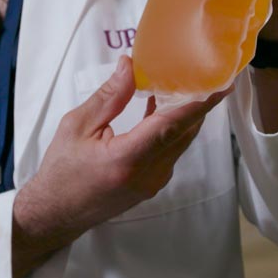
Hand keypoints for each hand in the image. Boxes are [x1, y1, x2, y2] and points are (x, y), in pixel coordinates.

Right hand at [12, 56, 227, 277]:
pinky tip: (164, 108)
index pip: (171, 126)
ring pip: (180, 143)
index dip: (198, 104)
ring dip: (186, 115)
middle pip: (183, 133)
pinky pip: (171, 152)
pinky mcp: (152, 184)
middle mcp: (147, 174)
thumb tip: (130, 65)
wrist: (56, 212)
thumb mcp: (77, 126)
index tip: (220, 86)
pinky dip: (173, 129)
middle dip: (199, 104)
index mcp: (126, 159)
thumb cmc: (62, 169)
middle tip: (207, 76)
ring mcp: (153, 183)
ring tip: (187, 85)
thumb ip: (109, 96)